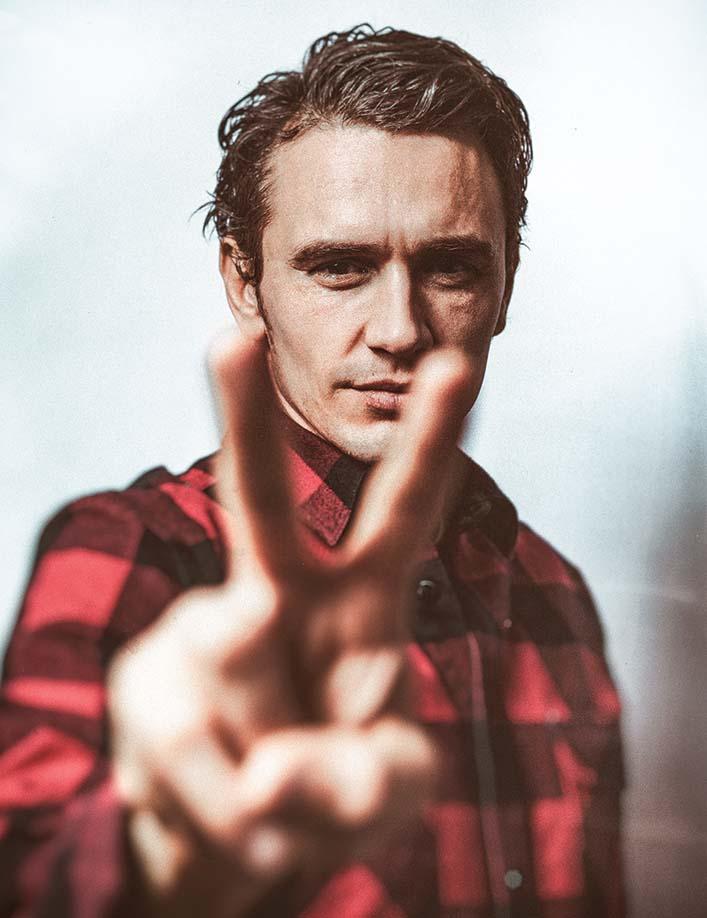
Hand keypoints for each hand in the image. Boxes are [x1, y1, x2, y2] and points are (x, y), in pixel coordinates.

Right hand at [108, 331, 473, 915]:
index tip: (457, 364)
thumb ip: (366, 784)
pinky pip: (183, 740)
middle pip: (261, 499)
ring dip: (268, 756)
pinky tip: (228, 810)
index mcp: (363, 602)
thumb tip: (274, 772)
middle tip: (232, 341)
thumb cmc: (335, 791)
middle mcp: (281, 596)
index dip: (433, 441)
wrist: (239, 840)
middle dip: (244, 419)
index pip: (403, 510)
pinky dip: (216, 801)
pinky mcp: (149, 680)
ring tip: (272, 799)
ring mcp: (208, 634)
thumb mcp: (389, 794)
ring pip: (227, 658)